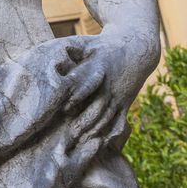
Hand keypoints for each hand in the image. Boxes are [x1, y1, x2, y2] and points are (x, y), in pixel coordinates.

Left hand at [61, 31, 156, 150]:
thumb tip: (50, 59)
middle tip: (68, 136)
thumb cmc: (102, 46)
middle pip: (97, 107)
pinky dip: (109, 133)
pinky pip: (118, 120)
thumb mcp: (87, 44)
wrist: (136, 49)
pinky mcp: (125, 102)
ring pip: (106, 117)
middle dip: (83, 122)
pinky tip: (99, 144)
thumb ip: (69, 51)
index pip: (86, 85)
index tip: (64, 109)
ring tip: (79, 143)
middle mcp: (109, 85)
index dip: (76, 97)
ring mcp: (119, 95)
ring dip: (93, 131)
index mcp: (99, 68)